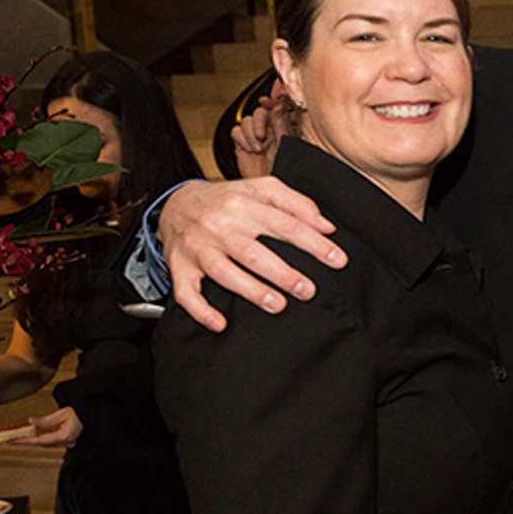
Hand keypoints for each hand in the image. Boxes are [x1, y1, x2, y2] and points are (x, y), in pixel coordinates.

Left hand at [8, 407, 80, 447]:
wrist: (95, 414)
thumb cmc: (82, 412)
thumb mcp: (63, 413)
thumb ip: (46, 420)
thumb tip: (31, 422)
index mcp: (65, 435)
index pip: (39, 440)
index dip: (24, 441)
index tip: (12, 441)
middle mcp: (67, 442)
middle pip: (42, 444)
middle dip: (26, 441)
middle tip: (11, 438)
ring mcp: (69, 444)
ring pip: (46, 445)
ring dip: (34, 441)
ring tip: (20, 437)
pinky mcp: (69, 442)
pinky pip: (52, 443)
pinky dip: (42, 440)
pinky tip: (35, 436)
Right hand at [163, 177, 345, 331]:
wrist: (174, 204)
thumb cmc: (227, 200)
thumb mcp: (261, 189)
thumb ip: (296, 203)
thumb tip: (327, 227)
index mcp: (242, 204)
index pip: (284, 225)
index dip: (313, 244)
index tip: (338, 261)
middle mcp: (218, 226)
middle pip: (253, 252)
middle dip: (283, 274)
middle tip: (308, 291)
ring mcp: (197, 248)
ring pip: (223, 272)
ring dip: (251, 291)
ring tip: (278, 304)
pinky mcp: (179, 266)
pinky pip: (186, 292)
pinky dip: (201, 310)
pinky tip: (220, 323)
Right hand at [230, 81, 294, 176]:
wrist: (266, 187)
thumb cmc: (281, 171)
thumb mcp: (284, 145)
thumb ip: (281, 124)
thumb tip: (278, 105)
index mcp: (283, 129)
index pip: (276, 108)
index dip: (271, 102)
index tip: (266, 102)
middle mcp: (269, 131)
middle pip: (259, 112)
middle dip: (259, 122)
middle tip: (262, 136)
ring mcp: (255, 137)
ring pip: (247, 120)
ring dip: (250, 133)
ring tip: (257, 149)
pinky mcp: (242, 143)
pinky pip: (236, 130)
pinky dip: (241, 138)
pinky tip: (249, 150)